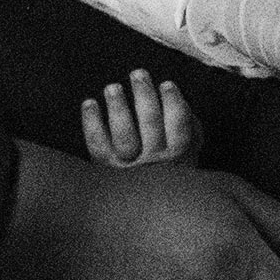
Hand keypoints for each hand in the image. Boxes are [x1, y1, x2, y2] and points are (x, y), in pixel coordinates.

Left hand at [81, 69, 202, 167]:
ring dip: (119, 108)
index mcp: (178, 155)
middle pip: (150, 125)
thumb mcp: (189, 153)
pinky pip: (98, 144)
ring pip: (124, 136)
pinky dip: (92, 123)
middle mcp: (154, 161)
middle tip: (138, 74)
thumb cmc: (167, 169)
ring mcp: (128, 167)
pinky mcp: (105, 168)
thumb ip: (189, 128)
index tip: (166, 83)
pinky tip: (89, 103)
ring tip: (113, 87)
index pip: (179, 127)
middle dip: (144, 97)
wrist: (144, 206)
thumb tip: (181, 101)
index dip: (173, 103)